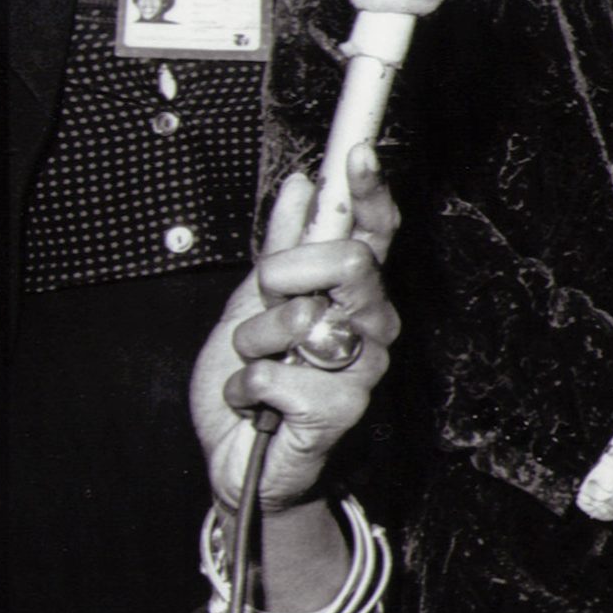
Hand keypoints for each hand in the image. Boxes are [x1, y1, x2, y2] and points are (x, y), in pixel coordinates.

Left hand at [190, 148, 401, 516]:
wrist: (237, 460)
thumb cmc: (251, 381)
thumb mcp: (252, 303)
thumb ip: (280, 247)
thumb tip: (302, 185)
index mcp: (355, 292)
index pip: (374, 231)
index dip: (370, 190)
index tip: (358, 152)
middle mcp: (372, 323)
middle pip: (351, 263)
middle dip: (290, 274)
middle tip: (268, 299)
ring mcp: (364, 367)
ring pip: (303, 320)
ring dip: (255, 342)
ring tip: (256, 365)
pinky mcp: (343, 409)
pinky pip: (277, 373)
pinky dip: (246, 386)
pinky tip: (256, 401)